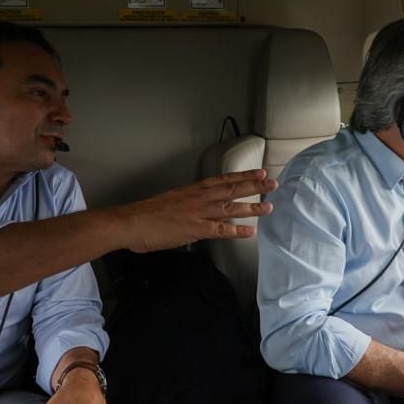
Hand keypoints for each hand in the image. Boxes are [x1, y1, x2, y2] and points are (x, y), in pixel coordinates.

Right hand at [122, 169, 276, 251]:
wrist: (131, 222)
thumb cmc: (145, 214)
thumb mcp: (170, 203)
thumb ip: (185, 206)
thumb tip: (194, 212)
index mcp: (192, 190)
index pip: (222, 180)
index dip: (242, 175)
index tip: (257, 172)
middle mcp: (198, 198)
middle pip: (231, 189)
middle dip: (253, 185)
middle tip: (272, 183)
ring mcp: (198, 213)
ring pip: (231, 207)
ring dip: (252, 207)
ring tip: (269, 206)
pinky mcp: (195, 229)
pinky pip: (221, 229)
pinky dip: (237, 231)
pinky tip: (251, 231)